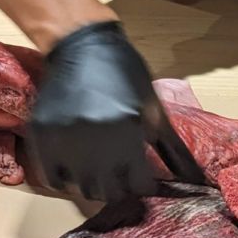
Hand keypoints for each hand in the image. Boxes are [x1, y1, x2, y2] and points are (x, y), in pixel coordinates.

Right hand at [29, 21, 204, 204]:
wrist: (81, 45)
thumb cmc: (124, 73)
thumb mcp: (153, 107)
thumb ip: (172, 147)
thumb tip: (196, 178)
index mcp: (129, 132)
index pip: (141, 184)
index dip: (145, 184)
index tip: (143, 177)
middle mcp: (96, 140)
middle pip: (111, 192)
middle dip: (121, 188)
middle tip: (121, 175)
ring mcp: (65, 140)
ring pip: (82, 189)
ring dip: (95, 186)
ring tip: (99, 171)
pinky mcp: (42, 136)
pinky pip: (54, 179)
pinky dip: (66, 180)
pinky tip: (76, 167)